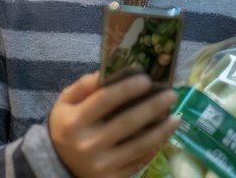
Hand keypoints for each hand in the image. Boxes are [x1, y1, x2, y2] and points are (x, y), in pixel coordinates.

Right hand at [49, 72, 180, 177]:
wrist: (59, 163)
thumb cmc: (67, 126)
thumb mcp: (66, 102)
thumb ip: (85, 86)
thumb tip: (110, 70)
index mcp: (74, 122)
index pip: (104, 101)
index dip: (127, 89)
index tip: (147, 78)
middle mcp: (87, 145)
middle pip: (126, 123)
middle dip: (152, 107)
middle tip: (172, 94)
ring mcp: (101, 165)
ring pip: (138, 146)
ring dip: (161, 130)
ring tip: (176, 116)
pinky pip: (139, 161)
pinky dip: (154, 147)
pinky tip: (164, 134)